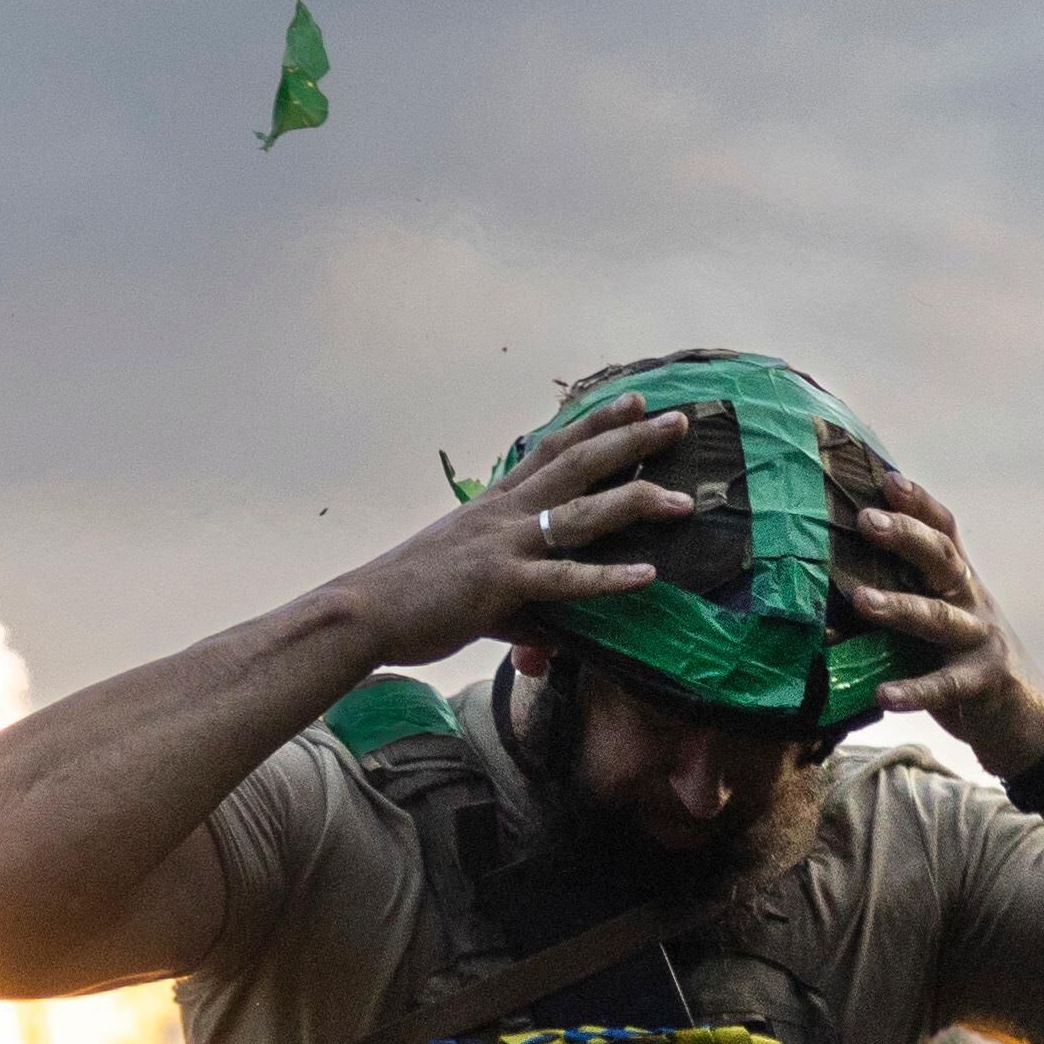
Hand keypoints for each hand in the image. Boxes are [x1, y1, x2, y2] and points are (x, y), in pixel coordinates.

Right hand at [326, 394, 692, 665]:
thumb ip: (518, 613)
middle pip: (578, 464)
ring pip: (582, 514)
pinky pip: (565, 579)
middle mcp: (504, 514)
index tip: (633, 400)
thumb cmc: (407, 601)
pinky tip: (646, 577)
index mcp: (493, 505)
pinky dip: (607, 578)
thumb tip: (547, 643)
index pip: (551, 450)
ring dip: (636, 502)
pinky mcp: (501, 584)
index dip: (594, 422)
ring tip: (683, 501)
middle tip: (679, 422)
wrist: (361, 612)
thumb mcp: (469, 593)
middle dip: (631, 440)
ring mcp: (504, 545)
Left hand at [849, 474, 1043, 781]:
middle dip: (905, 536)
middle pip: (942, 559)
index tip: (886, 478)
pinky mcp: (984, 681)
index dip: (919, 503)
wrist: (1026, 719)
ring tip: (860, 600)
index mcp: (960, 583)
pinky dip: (913, 690)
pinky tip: (882, 694)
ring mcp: (982, 640)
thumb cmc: (963, 665)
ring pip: (939, 617)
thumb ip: (901, 607)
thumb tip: (830, 595)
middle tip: (866, 519)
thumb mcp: (936, 628)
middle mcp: (972, 602)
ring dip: (899, 606)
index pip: (944, 531)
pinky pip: (945, 684)